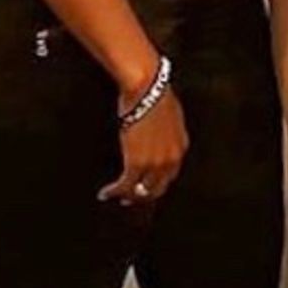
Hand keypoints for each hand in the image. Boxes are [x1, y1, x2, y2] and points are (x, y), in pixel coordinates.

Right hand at [98, 87, 188, 206]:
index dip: (157, 182)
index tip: (147, 185)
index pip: (171, 175)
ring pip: (141, 191)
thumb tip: (158, 139)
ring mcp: (155, 164)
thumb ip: (168, 133)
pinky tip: (105, 193)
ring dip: (128, 196)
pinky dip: (114, 191)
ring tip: (117, 196)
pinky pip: (125, 185)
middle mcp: (171, 160)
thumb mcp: (171, 116)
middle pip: (157, 187)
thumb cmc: (155, 94)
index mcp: (181, 146)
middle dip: (144, 195)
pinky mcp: (136, 164)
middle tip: (131, 198)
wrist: (146, 89)